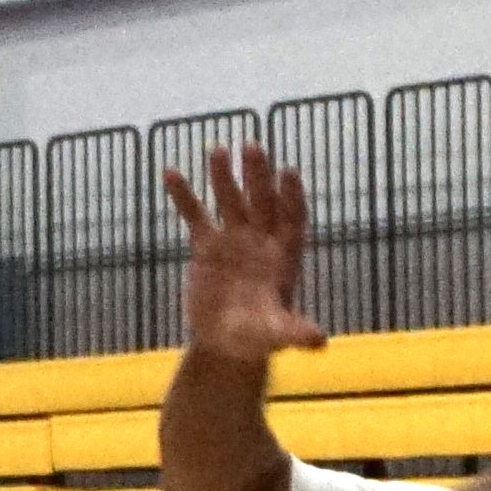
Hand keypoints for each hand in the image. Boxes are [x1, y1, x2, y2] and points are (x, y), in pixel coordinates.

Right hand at [164, 145, 327, 364]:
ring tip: (218, 150)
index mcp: (284, 256)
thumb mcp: (276, 336)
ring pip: (230, 201)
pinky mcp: (206, 245)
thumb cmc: (258, 338)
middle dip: (258, 176)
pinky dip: (184, 196)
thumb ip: (294, 333)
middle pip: (262, 202)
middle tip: (253, 147)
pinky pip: (195, 215)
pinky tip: (171, 174)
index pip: (292, 219)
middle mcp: (261, 240)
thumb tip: (319, 341)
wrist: (224, 342)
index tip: (288, 173)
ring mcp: (233, 239)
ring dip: (224, 177)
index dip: (291, 197)